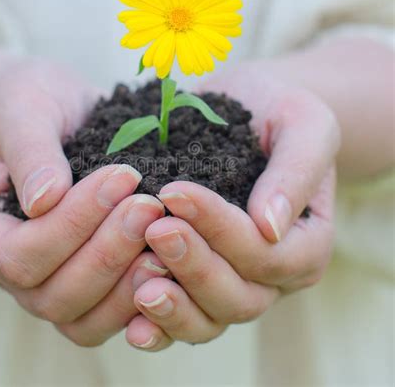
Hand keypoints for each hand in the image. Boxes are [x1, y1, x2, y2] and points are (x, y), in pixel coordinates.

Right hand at [0, 60, 167, 345]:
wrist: (54, 107)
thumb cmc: (29, 102)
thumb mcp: (23, 108)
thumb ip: (30, 151)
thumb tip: (46, 201)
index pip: (20, 255)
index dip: (73, 224)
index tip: (122, 177)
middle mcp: (12, 268)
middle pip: (55, 296)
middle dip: (108, 252)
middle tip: (150, 205)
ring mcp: (50, 281)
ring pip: (83, 320)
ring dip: (128, 283)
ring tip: (165, 236)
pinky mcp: (87, 281)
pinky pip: (110, 314)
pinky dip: (140, 296)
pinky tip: (171, 259)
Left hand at [125, 65, 339, 350]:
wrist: (240, 111)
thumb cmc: (273, 112)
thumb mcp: (303, 123)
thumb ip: (297, 171)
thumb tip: (271, 227)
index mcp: (306, 243)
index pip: (266, 253)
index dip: (221, 230)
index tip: (176, 192)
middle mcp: (272, 275)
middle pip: (238, 296)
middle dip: (194, 266)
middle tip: (155, 229)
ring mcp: (234, 284)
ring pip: (209, 320)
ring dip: (175, 307)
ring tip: (138, 285)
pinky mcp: (198, 284)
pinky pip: (183, 320)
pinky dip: (159, 328)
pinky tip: (132, 324)